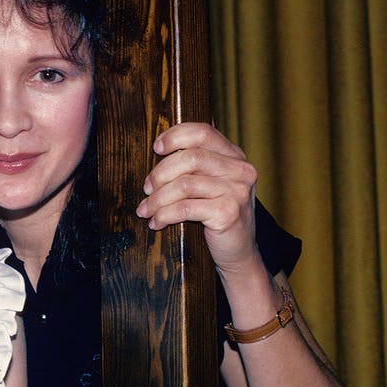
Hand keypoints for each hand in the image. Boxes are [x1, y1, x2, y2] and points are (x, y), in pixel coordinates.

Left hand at [136, 122, 259, 272]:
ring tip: (146, 210)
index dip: (175, 136)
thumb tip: (159, 147)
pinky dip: (164, 215)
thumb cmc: (218, 215)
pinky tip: (156, 222)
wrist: (240, 253)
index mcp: (235, 156)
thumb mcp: (212, 184)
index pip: (203, 132)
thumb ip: (196, 165)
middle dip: (160, 173)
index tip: (156, 148)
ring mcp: (237, 191)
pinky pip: (185, 208)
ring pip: (184, 184)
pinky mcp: (228, 213)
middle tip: (146, 189)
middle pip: (190, 158)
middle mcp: (240, 170)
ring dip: (157, 199)